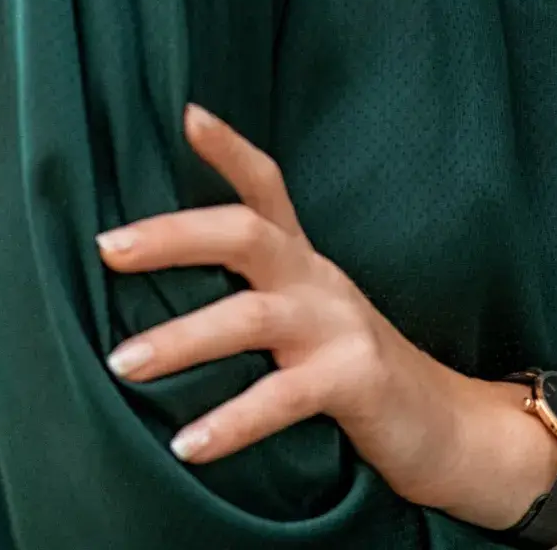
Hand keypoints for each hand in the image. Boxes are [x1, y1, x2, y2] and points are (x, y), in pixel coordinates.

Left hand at [98, 104, 556, 534]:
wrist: (449, 426)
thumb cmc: (355, 372)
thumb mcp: (308, 317)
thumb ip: (254, 296)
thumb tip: (159, 290)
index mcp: (304, 263)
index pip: (267, 186)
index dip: (229, 149)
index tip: (186, 113)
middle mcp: (319, 281)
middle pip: (246, 233)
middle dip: (173, 235)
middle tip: (107, 248)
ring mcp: (340, 327)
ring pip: (252, 317)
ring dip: (181, 339)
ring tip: (120, 363)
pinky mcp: (356, 380)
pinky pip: (284, 397)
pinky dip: (232, 420)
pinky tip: (186, 444)